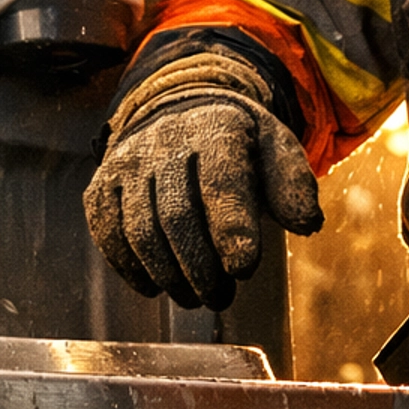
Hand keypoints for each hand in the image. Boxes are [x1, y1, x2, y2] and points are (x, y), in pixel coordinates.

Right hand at [84, 51, 321, 310]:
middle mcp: (165, 141)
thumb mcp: (275, 149)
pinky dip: (131, 269)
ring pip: (140, 231)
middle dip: (200, 267)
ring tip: (196, 297)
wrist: (179, 111)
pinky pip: (109, 234)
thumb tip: (306, 224)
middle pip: (176, 215)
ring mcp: (128, 163)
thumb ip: (293, 184)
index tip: (244, 268)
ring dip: (169, 275)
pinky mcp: (102, 185)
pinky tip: (157, 285)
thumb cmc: (238, 144)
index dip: (232, 228)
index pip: (221, 181)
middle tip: (221, 296)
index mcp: (217, 128)